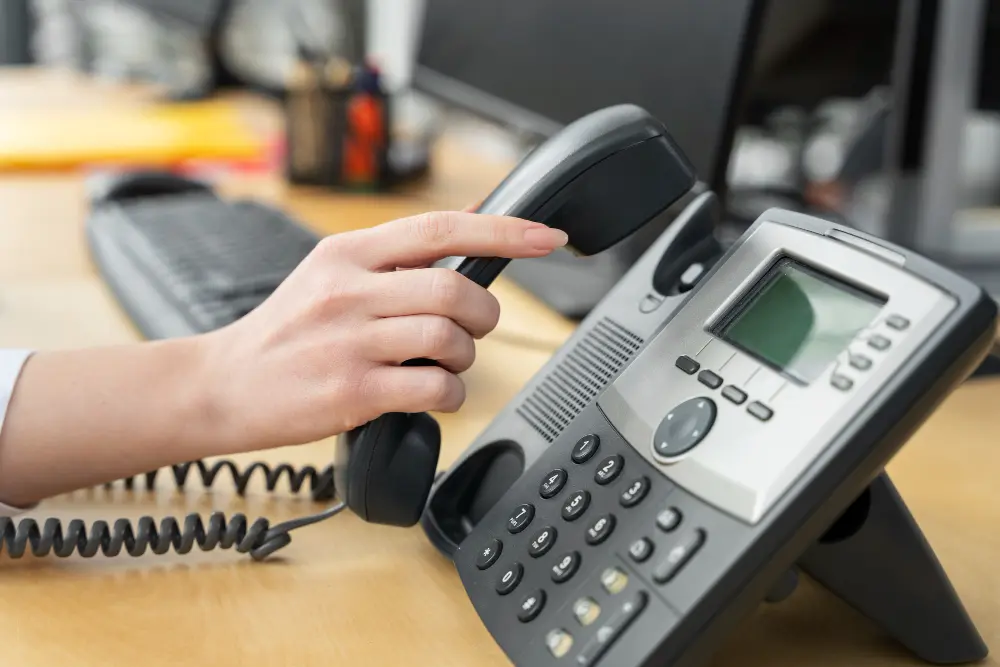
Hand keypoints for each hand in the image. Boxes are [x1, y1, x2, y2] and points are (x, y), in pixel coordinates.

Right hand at [198, 210, 567, 452]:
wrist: (223, 385)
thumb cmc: (287, 332)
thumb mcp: (330, 272)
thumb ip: (396, 254)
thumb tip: (469, 228)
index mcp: (348, 252)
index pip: (439, 229)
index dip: (503, 230)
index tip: (546, 237)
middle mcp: (348, 289)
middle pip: (453, 288)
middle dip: (482, 313)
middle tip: (473, 329)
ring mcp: (348, 340)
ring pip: (447, 337)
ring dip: (465, 356)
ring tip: (445, 365)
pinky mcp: (350, 390)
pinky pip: (432, 387)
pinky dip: (450, 394)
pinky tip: (434, 394)